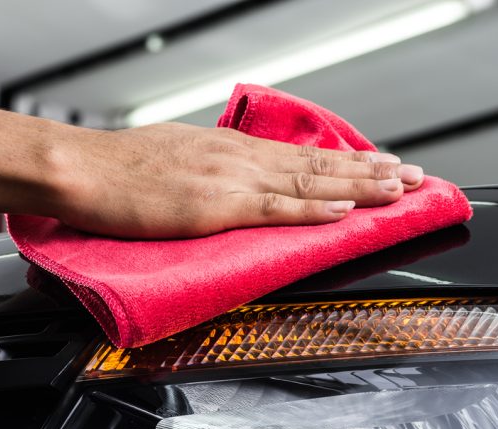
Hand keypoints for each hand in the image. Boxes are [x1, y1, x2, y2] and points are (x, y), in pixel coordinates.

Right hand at [53, 123, 424, 237]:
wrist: (83, 170)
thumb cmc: (124, 170)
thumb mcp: (181, 162)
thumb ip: (218, 175)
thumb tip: (242, 186)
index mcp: (234, 152)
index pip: (304, 156)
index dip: (349, 163)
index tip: (383, 166)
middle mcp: (241, 159)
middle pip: (319, 164)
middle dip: (372, 172)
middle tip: (414, 177)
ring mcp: (231, 180)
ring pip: (308, 181)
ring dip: (357, 186)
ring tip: (398, 189)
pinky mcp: (215, 205)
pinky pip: (273, 207)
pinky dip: (312, 206)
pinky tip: (342, 208)